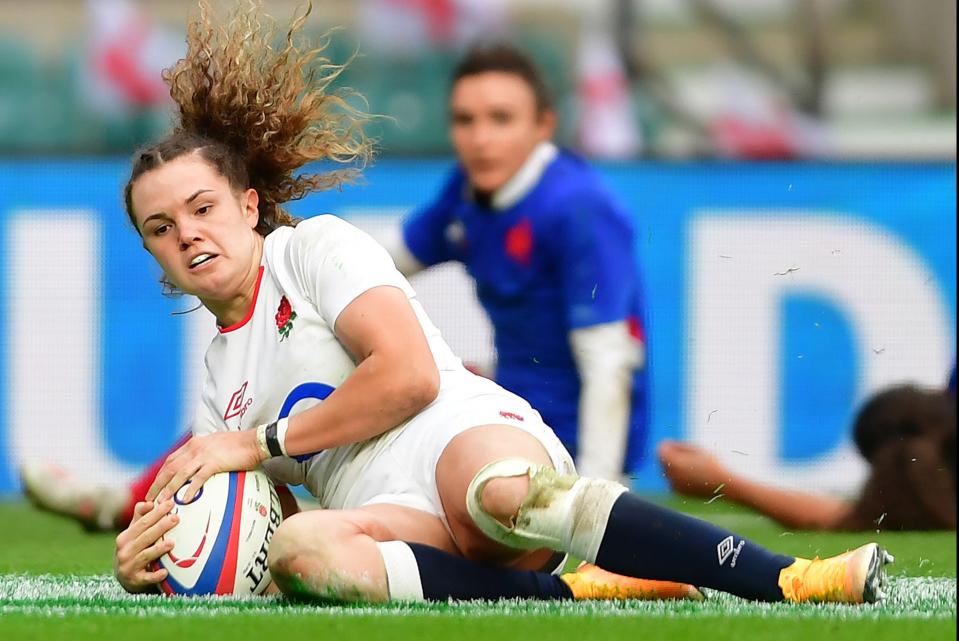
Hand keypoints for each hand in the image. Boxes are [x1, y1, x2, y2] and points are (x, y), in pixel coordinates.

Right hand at [114, 499, 177, 592]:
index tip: (170, 503)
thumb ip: (140, 517)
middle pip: (145, 537)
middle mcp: (124, 551)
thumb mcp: (133, 533)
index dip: (156, 512)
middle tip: (176, 518)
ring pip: (145, 556)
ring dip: (158, 549)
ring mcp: (129, 567)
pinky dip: (155, 576)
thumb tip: (150, 502)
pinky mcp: (135, 581)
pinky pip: (146, 578)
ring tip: (172, 543)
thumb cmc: (133, 549)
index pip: (142, 522)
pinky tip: (165, 572)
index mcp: (125, 537)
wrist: (124, 577)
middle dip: (160, 527)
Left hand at [146, 431, 261, 502]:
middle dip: (157, 484)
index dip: (160, 475)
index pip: (171, 460)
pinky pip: (198, 478)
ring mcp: (204, 455)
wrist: (255, 441)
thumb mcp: (216, 445)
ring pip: (179, 474)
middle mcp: (195, 448)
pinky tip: (184, 499)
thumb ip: (205, 454)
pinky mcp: (214, 462)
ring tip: (160, 502)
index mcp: (194, 444)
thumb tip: (200, 467)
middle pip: (169, 468)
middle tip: (150, 499)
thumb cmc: (239, 445)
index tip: (155, 487)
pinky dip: (189, 489)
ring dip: (167, 489)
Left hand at [657, 440, 732, 496]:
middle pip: (663, 461)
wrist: (729, 485)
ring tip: (695, 464)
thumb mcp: (698, 449)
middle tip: (691, 453)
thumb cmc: (715, 464)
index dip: (669, 444)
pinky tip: (696, 473)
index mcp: (674, 464)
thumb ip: (680, 446)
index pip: (661, 450)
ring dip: (676, 465)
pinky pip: (676, 481)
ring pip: (669, 471)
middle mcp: (671, 477)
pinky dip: (681, 476)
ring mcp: (676, 487)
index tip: (680, 443)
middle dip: (672, 455)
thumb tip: (669, 446)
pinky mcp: (682, 494)